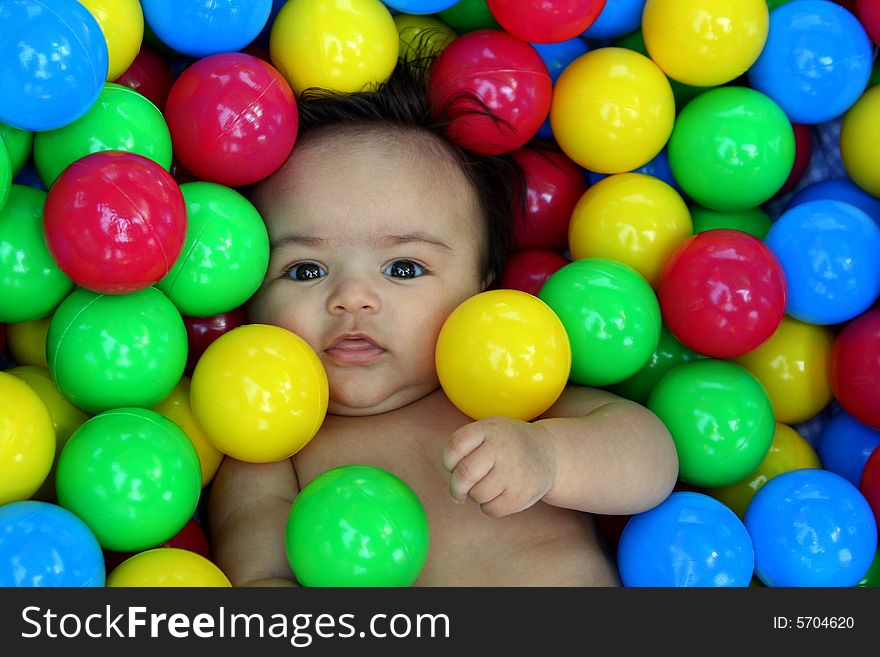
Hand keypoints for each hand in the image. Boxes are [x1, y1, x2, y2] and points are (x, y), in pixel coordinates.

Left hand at [441, 416, 555, 517]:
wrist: (550, 453)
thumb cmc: (509, 445)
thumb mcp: (490, 431)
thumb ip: (467, 450)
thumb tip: (454, 492)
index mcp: (490, 429)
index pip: (456, 444)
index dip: (448, 460)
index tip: (452, 466)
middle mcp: (502, 448)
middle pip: (465, 473)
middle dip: (456, 487)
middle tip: (459, 491)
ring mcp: (513, 472)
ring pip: (477, 494)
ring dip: (475, 496)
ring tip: (486, 487)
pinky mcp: (521, 495)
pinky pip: (491, 509)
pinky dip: (488, 507)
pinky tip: (499, 496)